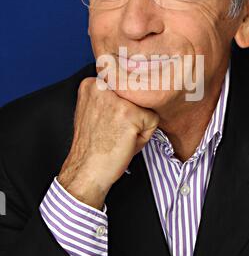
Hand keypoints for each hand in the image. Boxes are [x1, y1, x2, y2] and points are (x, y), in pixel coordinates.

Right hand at [58, 77, 158, 209]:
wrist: (87, 171)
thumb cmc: (92, 147)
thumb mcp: (94, 111)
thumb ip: (109, 97)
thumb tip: (134, 90)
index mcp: (92, 84)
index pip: (126, 87)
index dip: (122, 108)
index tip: (109, 122)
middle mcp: (102, 86)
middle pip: (137, 95)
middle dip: (132, 114)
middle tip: (114, 131)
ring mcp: (116, 99)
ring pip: (146, 107)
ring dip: (138, 125)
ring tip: (119, 136)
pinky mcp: (130, 113)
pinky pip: (153, 120)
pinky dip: (144, 136)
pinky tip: (125, 142)